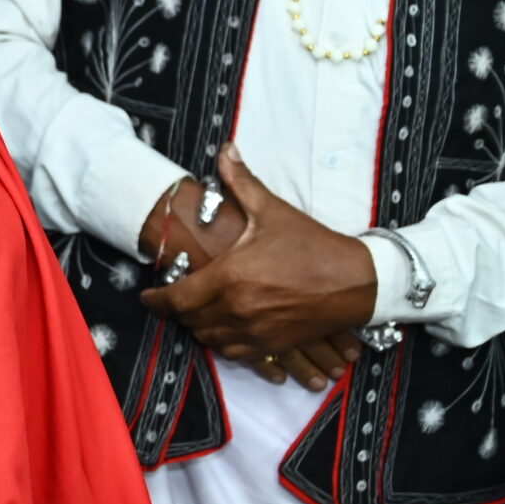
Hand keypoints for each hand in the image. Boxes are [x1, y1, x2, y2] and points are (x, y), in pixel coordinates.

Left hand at [140, 144, 378, 380]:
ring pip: (210, 339)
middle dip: (179, 310)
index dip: (156, 301)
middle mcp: (237, 310)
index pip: (177, 298)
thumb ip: (241, 182)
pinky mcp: (273, 346)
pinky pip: (235, 353)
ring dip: (200, 326)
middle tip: (176, 297)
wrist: (358, 282)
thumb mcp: (273, 211)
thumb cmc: (313, 245)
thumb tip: (225, 150)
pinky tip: (225, 329)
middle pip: (190, 320)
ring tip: (199, 310)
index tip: (146, 297)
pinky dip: (224, 342)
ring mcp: (256, 332)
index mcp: (229, 278)